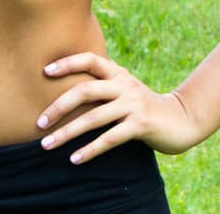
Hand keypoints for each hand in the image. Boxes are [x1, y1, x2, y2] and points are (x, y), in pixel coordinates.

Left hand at [36, 52, 204, 163]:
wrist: (181, 120)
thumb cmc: (143, 107)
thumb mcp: (125, 91)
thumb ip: (103, 87)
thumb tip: (66, 92)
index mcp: (119, 74)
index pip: (90, 60)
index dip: (67, 63)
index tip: (44, 71)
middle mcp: (125, 85)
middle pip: (85, 90)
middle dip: (58, 107)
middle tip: (39, 123)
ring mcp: (133, 104)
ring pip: (93, 118)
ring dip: (67, 133)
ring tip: (47, 145)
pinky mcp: (141, 124)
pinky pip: (109, 138)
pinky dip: (89, 150)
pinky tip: (74, 159)